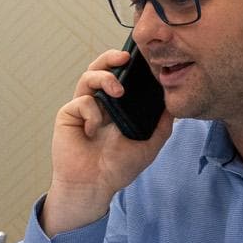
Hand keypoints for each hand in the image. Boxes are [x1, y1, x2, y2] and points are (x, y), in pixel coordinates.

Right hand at [42, 49, 173, 234]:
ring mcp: (83, 108)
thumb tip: (174, 105)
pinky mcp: (69, 114)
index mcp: (117, 107)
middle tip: (125, 56)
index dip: (129, 67)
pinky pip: (82, 101)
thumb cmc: (118, 168)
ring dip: (104, 76)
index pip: (122, 78)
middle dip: (111, 57)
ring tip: (117, 90)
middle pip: (101, 68)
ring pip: (88, 76)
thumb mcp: (149, 146)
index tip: (143, 61)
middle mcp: (99, 103)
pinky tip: (94, 131)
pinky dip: (91, 112)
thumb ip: (162, 125)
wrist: (94, 185)